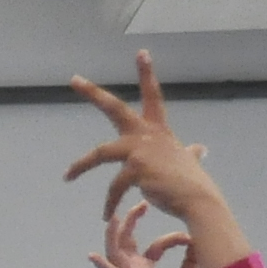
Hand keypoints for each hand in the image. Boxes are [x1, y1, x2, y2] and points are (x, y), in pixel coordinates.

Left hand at [65, 52, 225, 241]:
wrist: (197, 200)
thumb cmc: (191, 184)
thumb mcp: (189, 161)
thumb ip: (190, 154)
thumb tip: (200, 150)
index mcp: (159, 130)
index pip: (153, 96)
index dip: (147, 74)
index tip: (141, 52)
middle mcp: (147, 134)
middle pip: (114, 108)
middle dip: (93, 93)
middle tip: (74, 79)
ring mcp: (139, 150)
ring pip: (100, 153)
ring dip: (81, 165)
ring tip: (67, 176)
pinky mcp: (135, 169)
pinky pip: (114, 187)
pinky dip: (109, 202)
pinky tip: (106, 215)